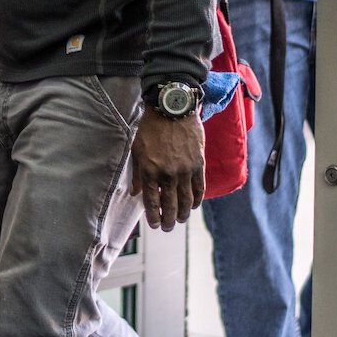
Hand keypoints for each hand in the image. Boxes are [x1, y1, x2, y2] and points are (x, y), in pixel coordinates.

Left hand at [129, 111, 204, 230]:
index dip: (154, 217)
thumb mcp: (137, 149)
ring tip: (180, 220)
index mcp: (149, 170)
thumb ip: (137, 173)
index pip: (152, 202)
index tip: (155, 225)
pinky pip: (199, 188)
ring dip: (184, 214)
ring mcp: (185, 170)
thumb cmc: (150, 128)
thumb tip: (136, 194)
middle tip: (168, 228)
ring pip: (187, 201)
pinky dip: (197, 200)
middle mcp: (168, 173)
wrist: (171, 109)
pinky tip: (193, 206)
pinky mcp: (199, 164)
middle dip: (169, 220)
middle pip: (171, 205)